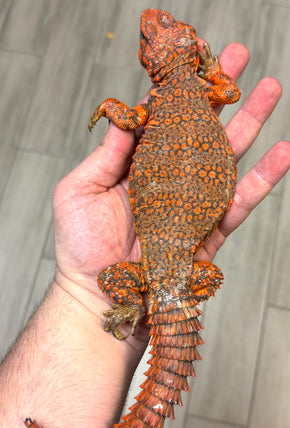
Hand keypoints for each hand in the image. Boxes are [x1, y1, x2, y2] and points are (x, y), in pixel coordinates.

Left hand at [52, 42, 288, 343]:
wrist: (100, 295)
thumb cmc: (81, 246)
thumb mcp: (79, 190)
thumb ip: (107, 154)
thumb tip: (130, 116)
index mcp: (138, 166)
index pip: (164, 121)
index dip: (179, 92)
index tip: (194, 63)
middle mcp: (169, 180)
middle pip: (201, 130)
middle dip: (221, 95)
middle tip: (241, 59)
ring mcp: (192, 203)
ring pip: (227, 157)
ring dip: (250, 124)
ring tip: (270, 89)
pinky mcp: (209, 230)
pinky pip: (240, 201)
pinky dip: (263, 177)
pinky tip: (283, 151)